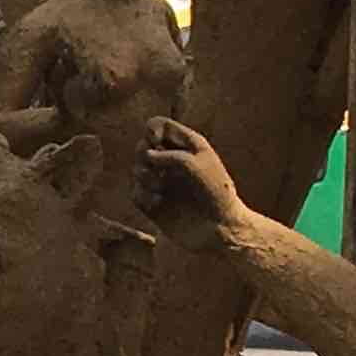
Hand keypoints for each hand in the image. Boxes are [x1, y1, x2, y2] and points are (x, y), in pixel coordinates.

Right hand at [136, 118, 244, 250]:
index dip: (152, 130)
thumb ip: (169, 154)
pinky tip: (158, 201)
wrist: (220, 228)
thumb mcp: (195, 164)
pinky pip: (136, 193)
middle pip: (143, 146)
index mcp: (187, 147)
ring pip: (137, 170)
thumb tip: (146, 156)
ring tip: (160, 187)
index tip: (156, 142)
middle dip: (144, 153)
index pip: (159, 126)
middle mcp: (173, 163)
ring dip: (145, 176)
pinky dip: (143, 195)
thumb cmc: (215, 193)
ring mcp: (163, 184)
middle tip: (155, 167)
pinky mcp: (154, 205)